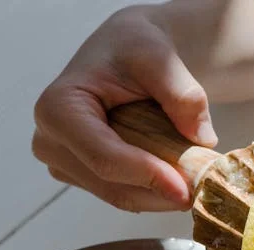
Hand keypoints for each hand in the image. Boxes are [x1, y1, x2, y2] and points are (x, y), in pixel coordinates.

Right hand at [31, 7, 217, 211]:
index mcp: (58, 108)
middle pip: (111, 185)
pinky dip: (154, 193)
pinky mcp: (81, 176)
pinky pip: (122, 194)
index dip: (147, 177)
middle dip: (159, 194)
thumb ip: (182, 94)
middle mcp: (50, 141)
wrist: (125, 53)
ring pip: (119, 197)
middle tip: (203, 192)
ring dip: (159, 197)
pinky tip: (179, 180)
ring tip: (196, 184)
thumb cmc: (135, 49)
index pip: (104, 157)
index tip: (186, 189)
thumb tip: (202, 138)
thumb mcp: (160, 58)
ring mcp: (62, 163)